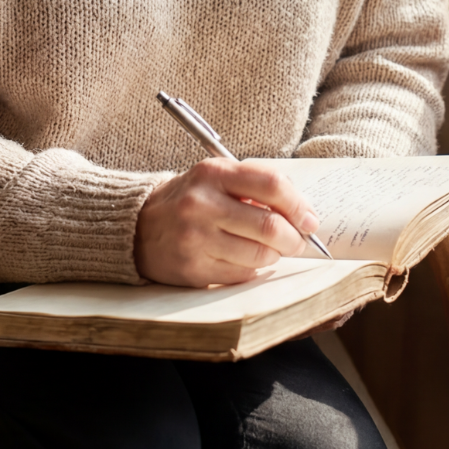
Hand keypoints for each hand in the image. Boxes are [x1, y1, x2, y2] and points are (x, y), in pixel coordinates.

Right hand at [134, 158, 319, 286]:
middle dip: (293, 238)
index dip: (299, 205)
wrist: (138, 227)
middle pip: (269, 226)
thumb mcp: (217, 177)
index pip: (272, 185)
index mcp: (214, 173)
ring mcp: (196, 239)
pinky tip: (248, 261)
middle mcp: (203, 204)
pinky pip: (240, 274)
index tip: (310, 219)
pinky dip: (254, 270)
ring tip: (273, 251)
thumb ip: (255, 185)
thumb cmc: (190, 199)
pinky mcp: (192, 269)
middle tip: (298, 241)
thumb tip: (300, 210)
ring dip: (275, 256)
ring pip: (258, 255)